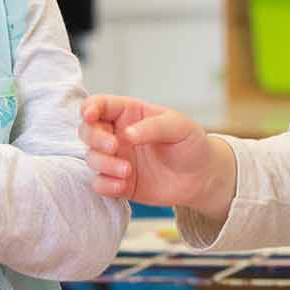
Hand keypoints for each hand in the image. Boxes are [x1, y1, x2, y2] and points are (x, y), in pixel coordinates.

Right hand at [79, 95, 232, 216]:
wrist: (202, 178)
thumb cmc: (191, 144)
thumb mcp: (179, 126)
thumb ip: (153, 127)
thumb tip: (127, 134)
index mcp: (128, 113)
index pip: (99, 104)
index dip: (89, 108)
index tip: (90, 116)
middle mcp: (117, 134)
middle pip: (87, 130)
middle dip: (94, 138)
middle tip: (114, 146)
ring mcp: (116, 159)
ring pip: (91, 157)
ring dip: (104, 164)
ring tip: (128, 171)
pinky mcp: (119, 182)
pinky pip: (99, 183)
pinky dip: (106, 185)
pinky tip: (122, 185)